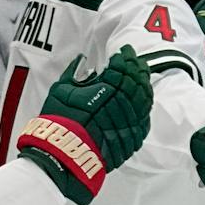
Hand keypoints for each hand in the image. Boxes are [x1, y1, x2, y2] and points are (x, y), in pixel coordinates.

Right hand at [15, 44, 154, 202]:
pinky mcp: (133, 138)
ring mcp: (130, 122)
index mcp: (106, 88)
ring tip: (140, 75)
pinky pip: (144, 117)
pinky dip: (144, 105)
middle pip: (136, 81)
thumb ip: (75, 72)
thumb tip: (82, 60)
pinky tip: (142, 98)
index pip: (122, 67)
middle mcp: (122, 104)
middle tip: (135, 59)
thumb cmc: (60, 121)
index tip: (124, 51)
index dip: (125, 57)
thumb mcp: (62, 90)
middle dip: (137, 67)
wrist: (65, 153)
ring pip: (144, 98)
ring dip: (143, 84)